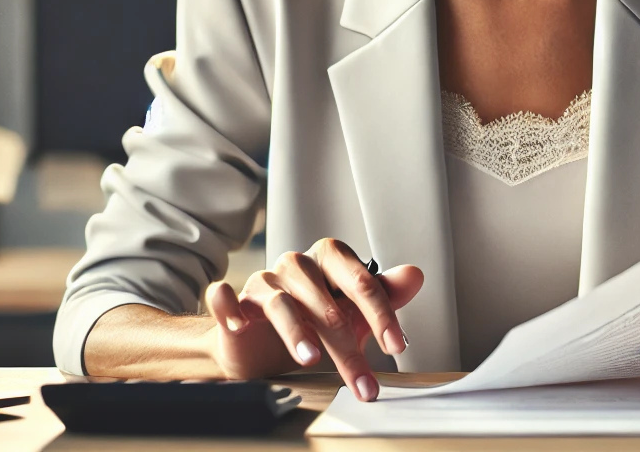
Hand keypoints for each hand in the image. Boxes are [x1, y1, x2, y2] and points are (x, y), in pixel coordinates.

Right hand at [202, 238, 421, 401]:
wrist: (262, 343)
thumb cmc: (313, 321)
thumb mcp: (354, 312)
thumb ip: (384, 294)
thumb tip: (415, 276)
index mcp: (329, 260)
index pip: (361, 281)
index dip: (381, 314)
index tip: (397, 346)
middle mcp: (297, 265)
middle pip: (324, 301)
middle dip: (346, 345)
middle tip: (362, 379)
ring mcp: (264, 282)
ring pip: (280, 301)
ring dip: (295, 330)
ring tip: (310, 358)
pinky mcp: (235, 302)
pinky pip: (225, 297)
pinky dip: (230, 308)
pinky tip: (241, 326)